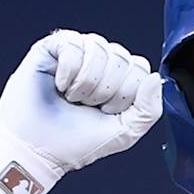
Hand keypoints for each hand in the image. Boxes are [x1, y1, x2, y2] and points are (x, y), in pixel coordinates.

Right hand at [0, 31, 162, 171]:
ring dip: (87, 82)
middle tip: (86, 106)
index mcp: (118, 81)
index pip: (140, 68)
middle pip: (122, 57)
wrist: (38, 149)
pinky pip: (75, 44)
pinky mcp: (53, 47)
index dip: (127, 93)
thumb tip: (155, 78)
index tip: (108, 111)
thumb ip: (149, 109)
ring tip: (72, 98)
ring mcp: (76, 53)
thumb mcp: (125, 132)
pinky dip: (69, 70)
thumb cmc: (75, 142)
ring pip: (100, 48)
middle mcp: (99, 63)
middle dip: (107, 90)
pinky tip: (60, 85)